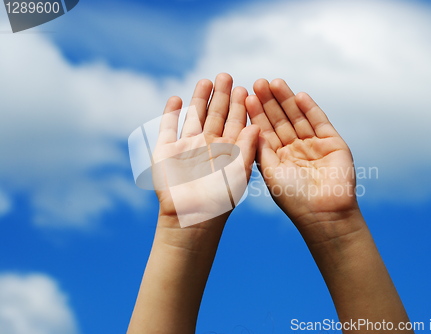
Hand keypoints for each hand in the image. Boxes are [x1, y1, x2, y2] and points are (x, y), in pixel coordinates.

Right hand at [153, 73, 258, 229]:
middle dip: (221, 96)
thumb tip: (257, 125)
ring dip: (199, 99)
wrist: (192, 217)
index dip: (239, 105)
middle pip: (215, 114)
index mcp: (227, 150)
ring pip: (194, 117)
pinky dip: (171, 113)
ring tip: (205, 81)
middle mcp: (208, 145)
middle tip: (226, 76)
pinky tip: (176, 98)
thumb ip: (247, 148)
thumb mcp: (239, 173)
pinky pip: (168, 127)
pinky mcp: (166, 151)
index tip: (245, 88)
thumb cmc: (220, 200)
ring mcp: (186, 146)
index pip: (235, 122)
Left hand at [246, 79, 358, 229]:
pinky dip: (310, 109)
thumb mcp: (270, 172)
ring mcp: (314, 145)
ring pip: (298, 117)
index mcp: (278, 157)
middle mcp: (295, 149)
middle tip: (259, 83)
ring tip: (275, 83)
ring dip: (287, 100)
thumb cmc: (293, 198)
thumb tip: (250, 127)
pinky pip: (319, 122)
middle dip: (269, 102)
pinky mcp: (333, 143)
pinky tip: (299, 96)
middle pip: (280, 120)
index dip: (256, 113)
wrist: (324, 213)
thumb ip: (262, 149)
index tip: (246, 96)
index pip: (265, 130)